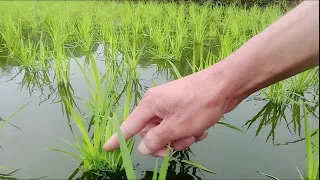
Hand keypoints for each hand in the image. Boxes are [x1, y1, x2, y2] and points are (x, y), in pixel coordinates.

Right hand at [103, 63, 238, 156]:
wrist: (226, 85)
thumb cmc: (199, 104)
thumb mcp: (176, 126)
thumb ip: (156, 140)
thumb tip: (142, 148)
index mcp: (150, 104)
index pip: (128, 125)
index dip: (118, 138)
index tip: (106, 148)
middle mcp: (157, 104)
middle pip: (150, 132)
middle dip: (165, 142)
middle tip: (177, 145)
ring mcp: (170, 106)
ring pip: (167, 132)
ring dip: (180, 138)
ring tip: (195, 133)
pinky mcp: (182, 108)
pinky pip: (178, 126)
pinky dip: (188, 131)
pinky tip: (201, 129)